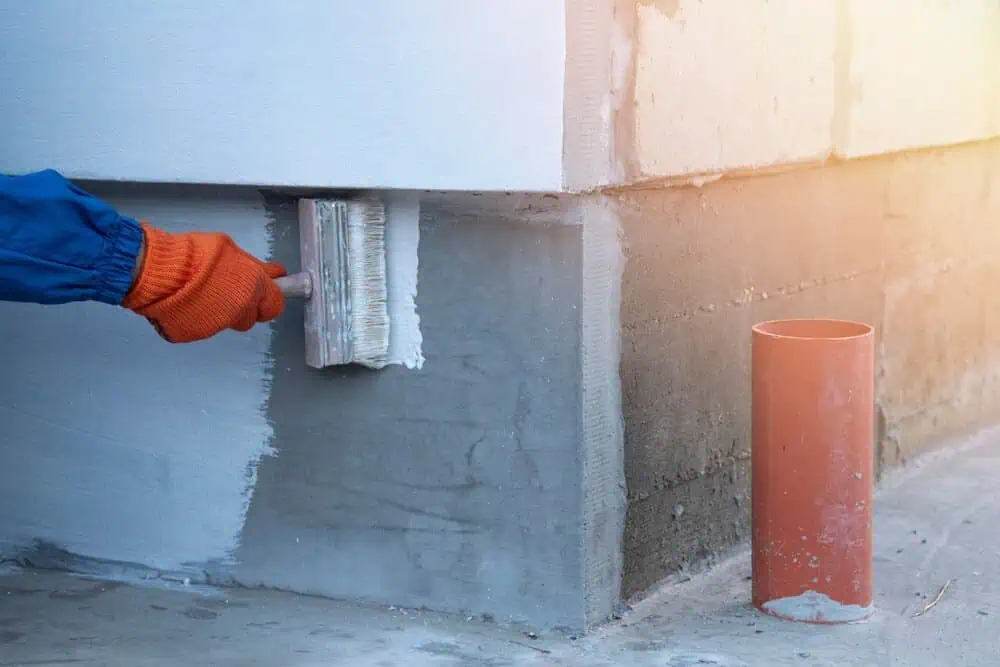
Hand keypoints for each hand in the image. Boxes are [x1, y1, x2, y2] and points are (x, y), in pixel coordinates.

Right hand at [124, 222, 286, 342]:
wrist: (157, 270)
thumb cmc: (194, 254)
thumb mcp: (230, 249)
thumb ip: (252, 267)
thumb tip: (273, 273)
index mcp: (253, 288)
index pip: (276, 305)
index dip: (268, 299)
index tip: (263, 293)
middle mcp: (240, 310)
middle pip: (251, 317)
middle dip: (244, 307)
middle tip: (226, 291)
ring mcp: (219, 325)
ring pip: (227, 323)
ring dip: (220, 312)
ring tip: (200, 294)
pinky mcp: (197, 334)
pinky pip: (203, 328)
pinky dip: (198, 318)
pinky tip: (186, 303)